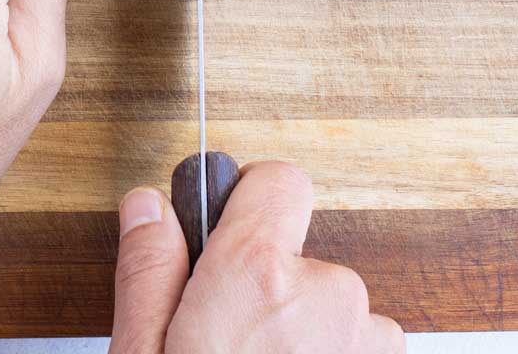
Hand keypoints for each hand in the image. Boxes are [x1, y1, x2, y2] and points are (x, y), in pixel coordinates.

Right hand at [108, 161, 403, 352]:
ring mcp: (368, 340)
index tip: (228, 231)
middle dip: (268, 290)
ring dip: (303, 335)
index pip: (277, 181)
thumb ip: (149, 274)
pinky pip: (359, 346)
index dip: (248, 200)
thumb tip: (149, 207)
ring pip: (331, 310)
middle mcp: (328, 297)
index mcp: (258, 277)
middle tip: (226, 343)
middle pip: (299, 257)